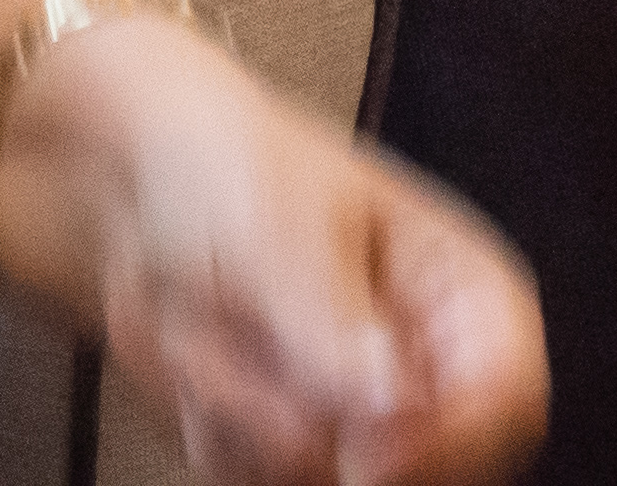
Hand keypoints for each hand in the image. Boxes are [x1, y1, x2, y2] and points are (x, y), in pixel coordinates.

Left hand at [0, 15, 546, 483]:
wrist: (109, 175)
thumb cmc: (217, 163)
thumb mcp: (277, 233)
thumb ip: (335, 330)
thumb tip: (396, 410)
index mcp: (456, 286)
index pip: (507, 396)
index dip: (447, 440)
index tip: (365, 454)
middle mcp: (417, 359)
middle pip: (424, 465)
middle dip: (312, 423)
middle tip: (242, 349)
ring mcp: (350, 409)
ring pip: (326, 478)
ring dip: (238, 410)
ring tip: (199, 320)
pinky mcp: (285, 441)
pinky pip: (259, 481)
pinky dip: (208, 424)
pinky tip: (185, 349)